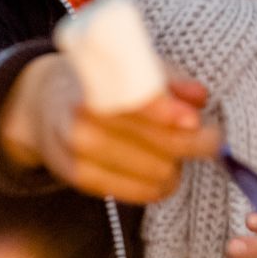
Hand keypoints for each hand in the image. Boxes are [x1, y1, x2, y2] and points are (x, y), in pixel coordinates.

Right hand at [0, 54, 219, 203]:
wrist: (44, 103)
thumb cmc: (102, 80)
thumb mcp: (131, 65)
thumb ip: (168, 79)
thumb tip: (200, 97)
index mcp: (97, 84)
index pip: (140, 103)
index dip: (171, 113)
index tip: (196, 120)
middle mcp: (85, 121)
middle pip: (159, 143)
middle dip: (196, 143)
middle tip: (212, 139)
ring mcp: (81, 154)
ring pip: (156, 171)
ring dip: (179, 165)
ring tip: (180, 150)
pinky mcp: (82, 179)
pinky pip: (139, 192)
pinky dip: (160, 186)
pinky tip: (166, 172)